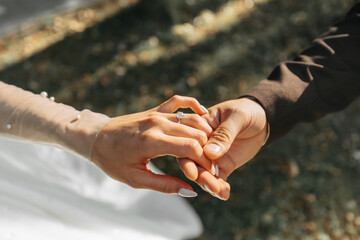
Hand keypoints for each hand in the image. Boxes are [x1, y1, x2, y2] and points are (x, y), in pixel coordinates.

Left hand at [90, 95, 212, 196]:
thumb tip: (191, 190)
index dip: (205, 161)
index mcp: (152, 142)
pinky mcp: (155, 109)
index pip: (191, 147)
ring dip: (205, 132)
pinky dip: (194, 106)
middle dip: (208, 150)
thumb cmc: (113, 160)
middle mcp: (157, 124)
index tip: (210, 172)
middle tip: (212, 163)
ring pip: (192, 118)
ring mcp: (156, 113)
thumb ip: (165, 185)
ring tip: (210, 148)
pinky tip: (203, 115)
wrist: (95, 137)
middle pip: (196, 133)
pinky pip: (179, 102)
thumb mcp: (136, 179)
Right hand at [178, 98, 267, 199]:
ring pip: (204, 173)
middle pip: (192, 161)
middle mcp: (201, 144)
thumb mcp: (236, 117)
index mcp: (198, 127)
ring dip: (209, 184)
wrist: (262, 118)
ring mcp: (211, 156)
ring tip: (219, 192)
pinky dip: (220, 188)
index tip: (195, 169)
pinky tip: (225, 194)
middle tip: (210, 185)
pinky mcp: (223, 166)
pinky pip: (218, 179)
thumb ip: (223, 134)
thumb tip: (209, 153)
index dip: (188, 157)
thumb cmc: (245, 111)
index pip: (187, 142)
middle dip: (199, 175)